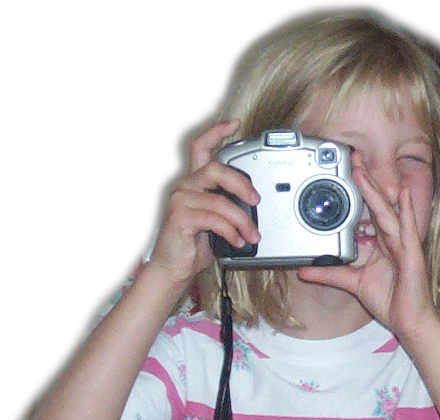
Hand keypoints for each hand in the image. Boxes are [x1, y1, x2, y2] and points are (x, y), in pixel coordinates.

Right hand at [149, 119, 260, 287]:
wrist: (174, 268)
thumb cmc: (193, 246)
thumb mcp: (216, 222)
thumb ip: (228, 207)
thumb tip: (253, 207)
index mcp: (194, 183)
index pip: (201, 148)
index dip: (217, 132)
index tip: (235, 124)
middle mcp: (185, 186)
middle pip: (216, 170)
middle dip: (242, 185)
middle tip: (257, 200)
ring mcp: (180, 200)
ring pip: (220, 201)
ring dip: (242, 220)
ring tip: (251, 235)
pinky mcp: (180, 216)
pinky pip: (214, 219)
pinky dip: (231, 231)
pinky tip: (237, 240)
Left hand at [298, 153, 437, 340]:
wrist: (408, 320)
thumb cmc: (389, 300)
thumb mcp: (352, 283)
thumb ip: (330, 275)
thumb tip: (304, 271)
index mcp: (381, 244)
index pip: (368, 213)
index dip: (358, 194)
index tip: (346, 174)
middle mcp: (392, 240)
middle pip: (377, 205)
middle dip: (365, 182)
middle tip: (353, 159)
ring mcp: (404, 245)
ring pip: (387, 212)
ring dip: (376, 190)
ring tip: (365, 170)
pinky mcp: (412, 254)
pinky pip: (408, 228)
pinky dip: (406, 210)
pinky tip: (404, 193)